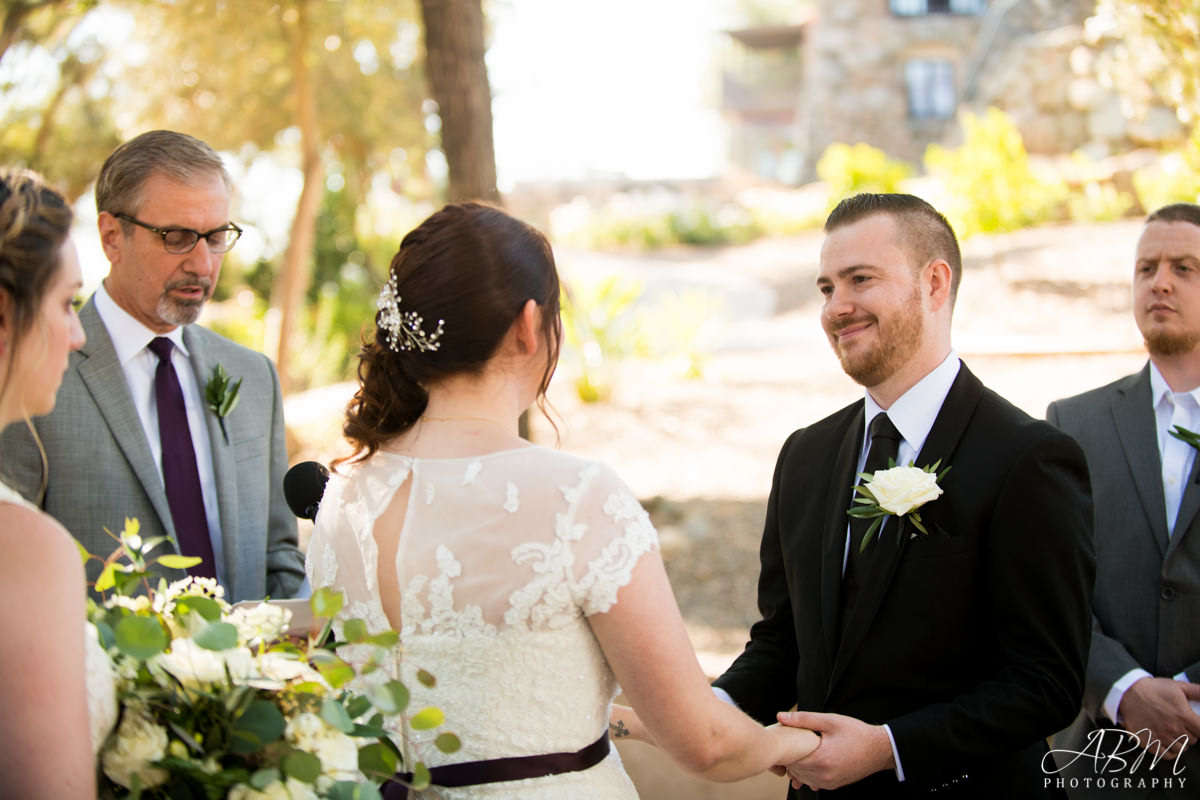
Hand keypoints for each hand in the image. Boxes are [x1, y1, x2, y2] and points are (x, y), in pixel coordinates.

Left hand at [774, 710, 893, 791]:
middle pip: (794, 770)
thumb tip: (780, 717)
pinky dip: (808, 773)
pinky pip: (813, 782)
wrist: (879, 749)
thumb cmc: (856, 733)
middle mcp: (824, 775)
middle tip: (790, 742)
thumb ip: (803, 719)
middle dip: (790, 757)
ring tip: (800, 750)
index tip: (784, 737)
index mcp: (822, 759)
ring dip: (798, 766)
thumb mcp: (830, 721)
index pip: (791, 759)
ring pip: (802, 778)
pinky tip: (811, 760)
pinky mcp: (833, 785)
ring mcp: (829, 783)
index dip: (785, 748)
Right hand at [1118, 677, 1199, 758]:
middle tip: (1183, 727)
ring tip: (1175, 735)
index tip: (1195, 725)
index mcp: (1184, 716)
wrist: (1128, 692)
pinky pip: (1166, 755)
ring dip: (1181, 743)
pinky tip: (1169, 744)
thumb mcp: (1178, 686)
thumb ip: (1198, 691)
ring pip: (1181, 749)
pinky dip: (1170, 752)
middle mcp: (1174, 728)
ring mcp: (1161, 736)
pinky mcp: (1150, 742)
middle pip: (1192, 740)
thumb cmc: (1154, 689)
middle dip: (1190, 734)